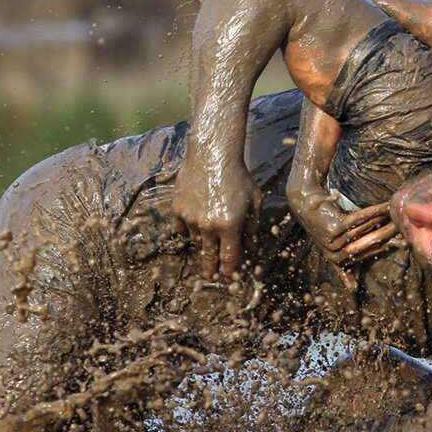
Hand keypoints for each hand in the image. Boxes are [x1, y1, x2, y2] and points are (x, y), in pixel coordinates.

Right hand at [172, 153, 261, 278]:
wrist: (212, 153)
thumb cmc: (238, 176)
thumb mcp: (254, 202)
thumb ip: (251, 228)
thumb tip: (249, 249)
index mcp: (230, 225)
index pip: (229, 257)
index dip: (230, 271)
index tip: (229, 278)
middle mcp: (209, 225)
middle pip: (210, 256)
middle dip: (212, 269)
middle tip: (212, 277)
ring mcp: (191, 218)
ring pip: (197, 241)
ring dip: (205, 244)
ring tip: (211, 238)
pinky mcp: (178, 209)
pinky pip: (182, 229)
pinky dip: (189, 231)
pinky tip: (196, 228)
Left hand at [289, 189, 397, 289]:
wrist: (303, 204)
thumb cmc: (320, 226)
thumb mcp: (330, 250)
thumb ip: (342, 269)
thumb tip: (352, 289)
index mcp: (338, 260)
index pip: (368, 252)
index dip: (385, 243)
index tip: (401, 236)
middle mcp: (335, 253)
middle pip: (369, 242)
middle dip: (387, 232)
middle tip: (402, 224)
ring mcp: (334, 240)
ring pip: (365, 229)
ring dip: (382, 219)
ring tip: (395, 212)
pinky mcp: (334, 227)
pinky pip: (359, 219)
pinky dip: (374, 212)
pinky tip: (385, 207)